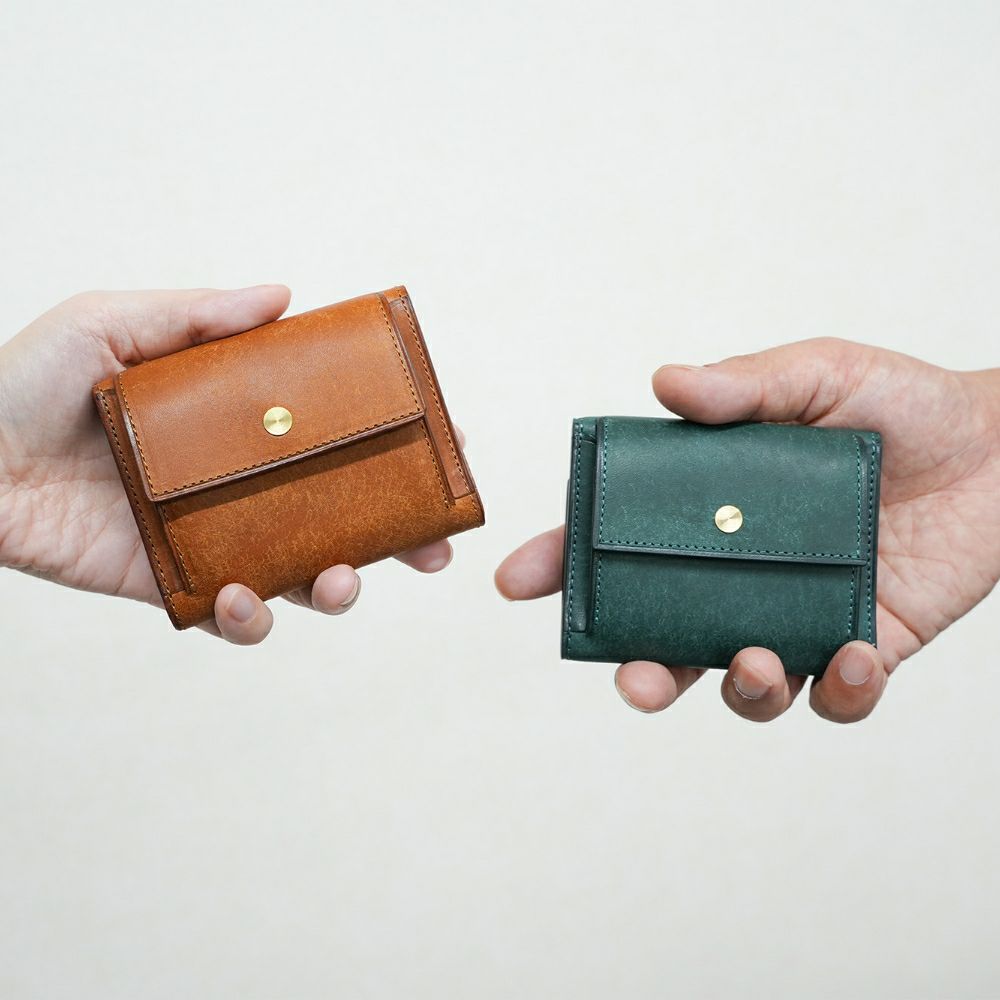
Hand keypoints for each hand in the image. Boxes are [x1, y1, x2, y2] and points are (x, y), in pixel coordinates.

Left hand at [0, 286, 455, 643]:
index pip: (332, 432)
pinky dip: (253, 619)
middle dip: (397, 536)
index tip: (441, 446)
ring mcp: (212, 535)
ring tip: (341, 582)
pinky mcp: (175, 584)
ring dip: (337, 587)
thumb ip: (197, 315)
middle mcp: (237, 480)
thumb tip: (285, 296)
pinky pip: (233, 615)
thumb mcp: (111, 323)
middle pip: (338, 512)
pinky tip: (245, 597)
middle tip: (433, 548)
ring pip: (300, 573)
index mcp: (236, 421)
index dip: (391, 442)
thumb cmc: (23, 381)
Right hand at [496, 339, 999, 722]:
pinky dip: (840, 692)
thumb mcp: (814, 375)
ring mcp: (802, 615)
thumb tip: (665, 383)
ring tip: (757, 661)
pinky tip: (853, 656)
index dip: (566, 564)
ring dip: (740, 689)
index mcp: (714, 512)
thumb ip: (743, 384)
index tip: (519, 580)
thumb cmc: (900, 402)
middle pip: (668, 638)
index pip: (622, 543)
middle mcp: (745, 572)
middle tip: (637, 677)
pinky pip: (838, 697)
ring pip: (745, 684)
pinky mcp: (866, 645)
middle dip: (640, 671)